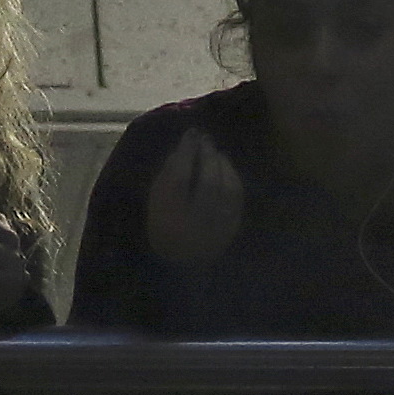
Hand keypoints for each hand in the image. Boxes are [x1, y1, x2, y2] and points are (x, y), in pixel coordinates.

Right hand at [144, 126, 245, 269]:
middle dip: (208, 156)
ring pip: (226, 191)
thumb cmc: (164, 225)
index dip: (187, 152)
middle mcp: (193, 226)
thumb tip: (186, 145)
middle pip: (207, 184)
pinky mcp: (230, 231)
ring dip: (222, 166)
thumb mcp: (157, 199)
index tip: (192, 132)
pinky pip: (236, 200)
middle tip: (205, 138)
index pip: (179, 179)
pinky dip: (233, 180)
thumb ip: (169, 173)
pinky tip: (226, 169)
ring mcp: (216, 231)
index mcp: (168, 219)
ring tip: (216, 152)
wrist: (181, 262)